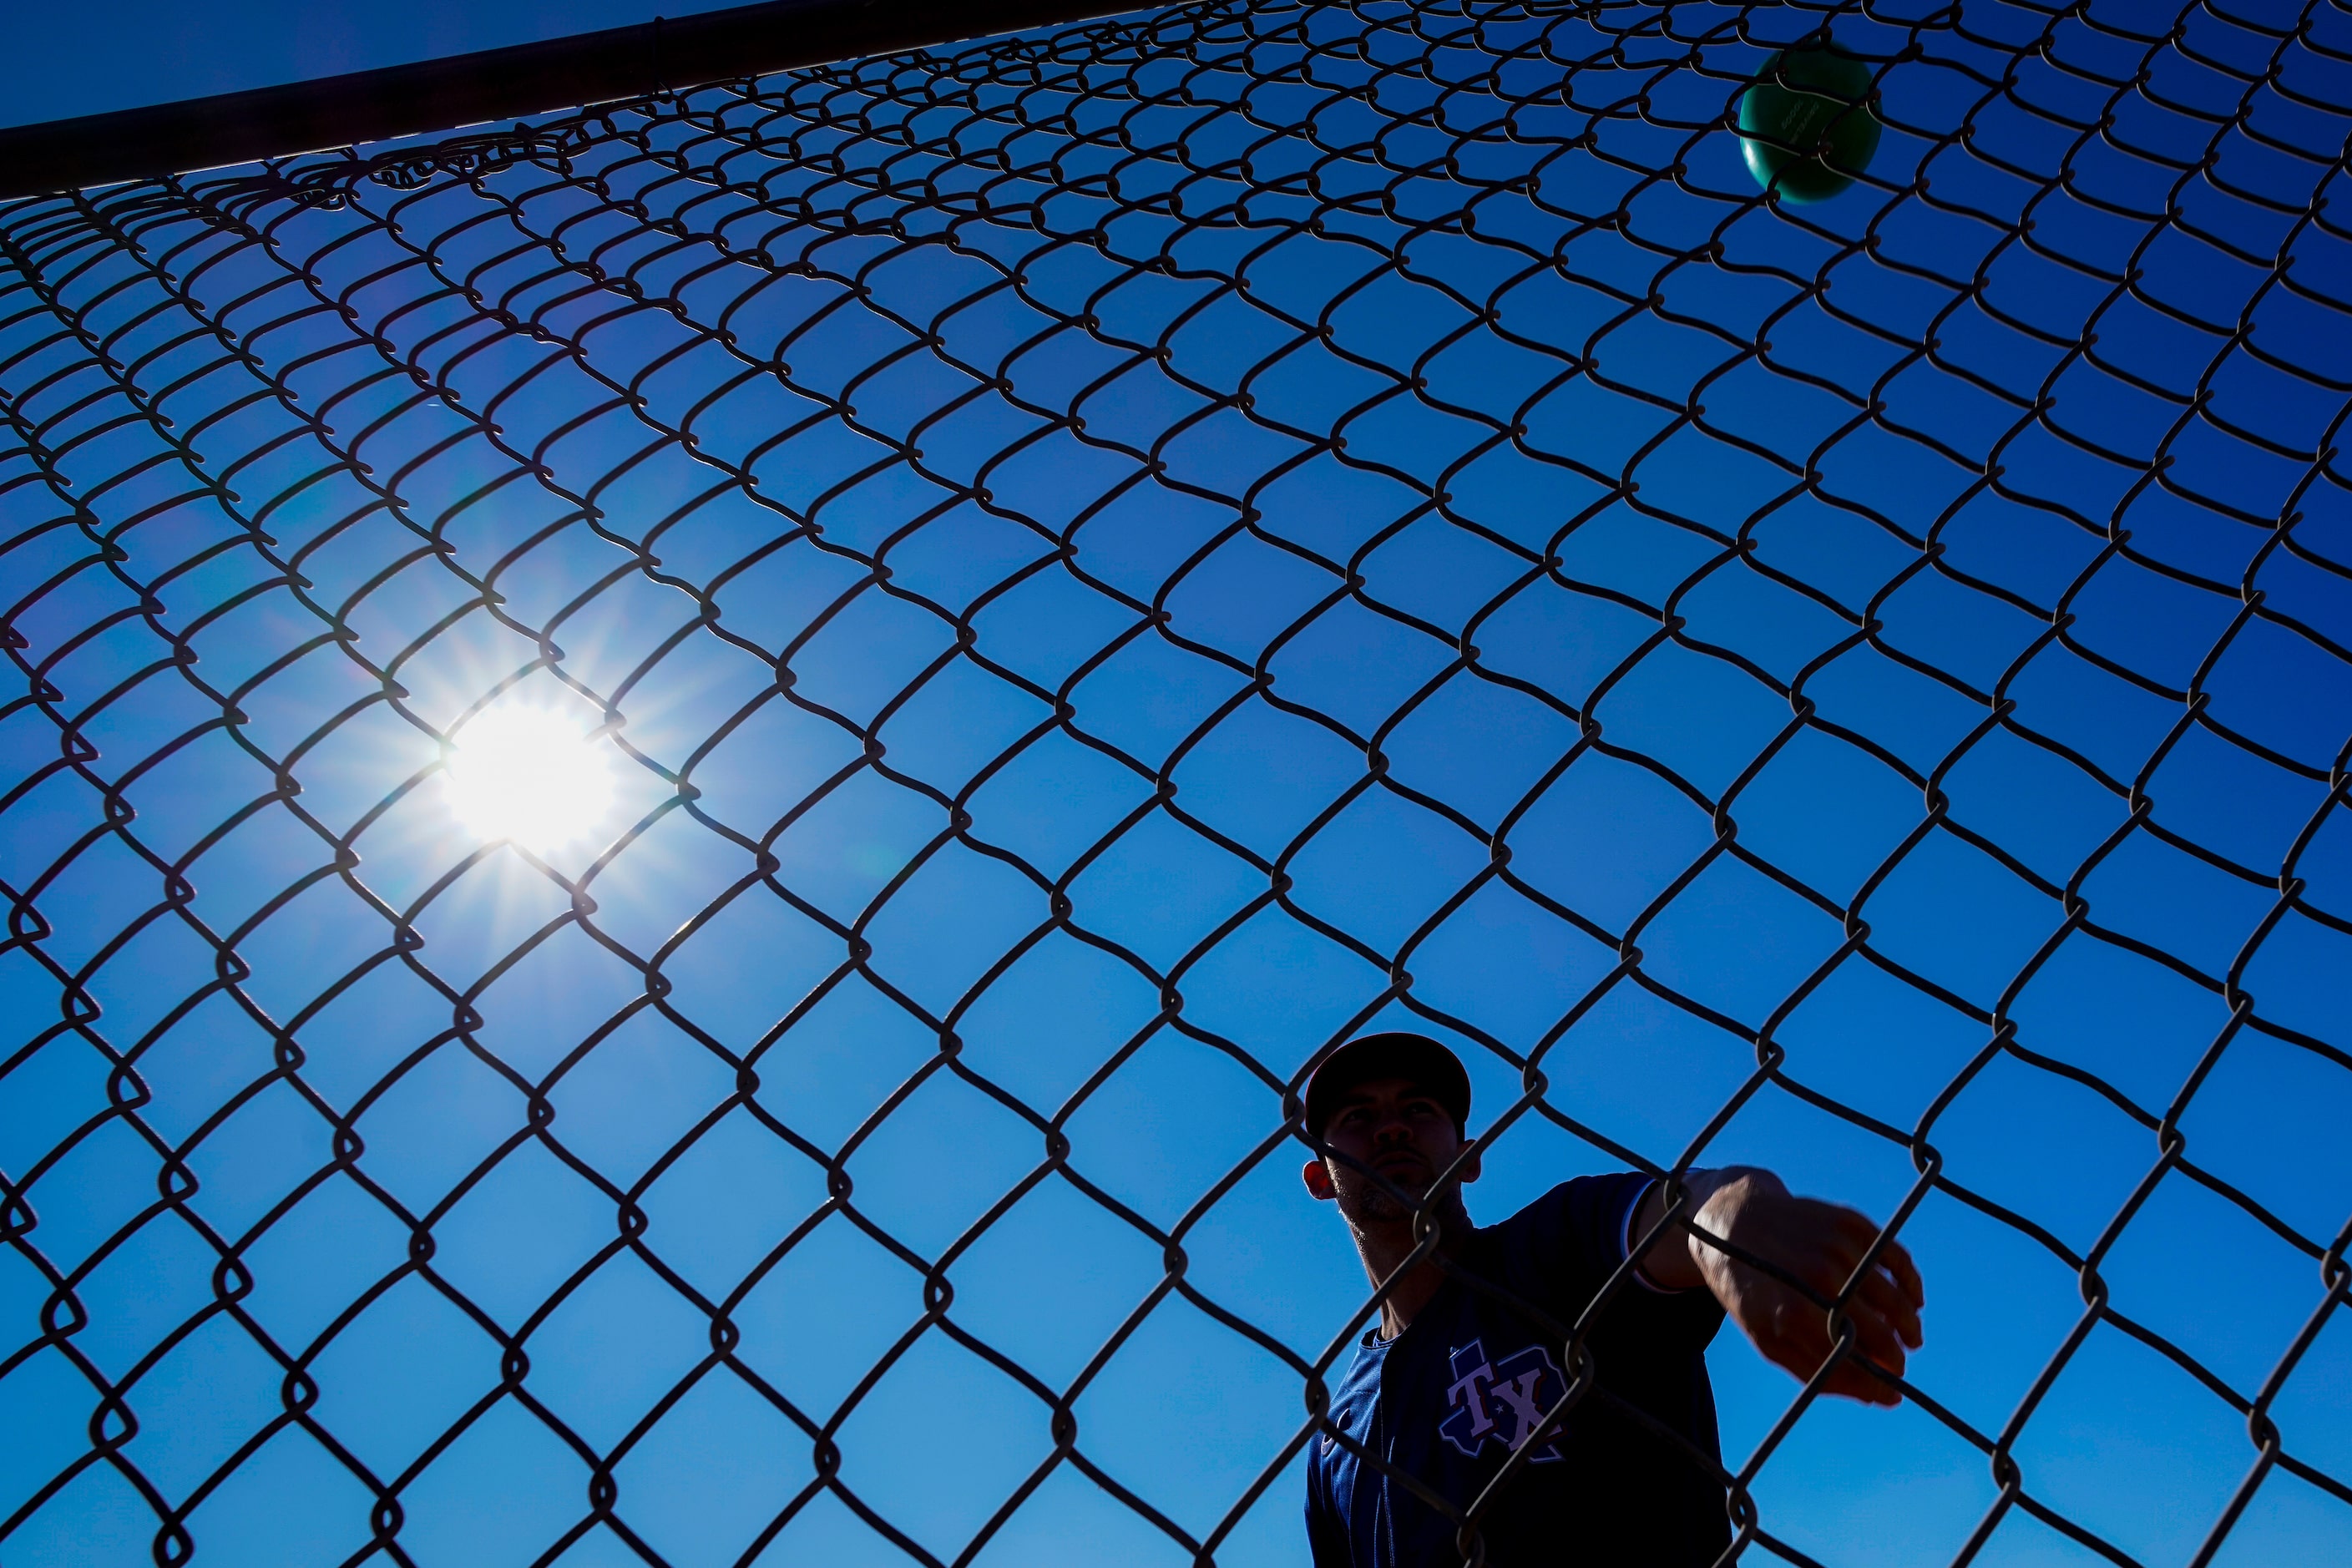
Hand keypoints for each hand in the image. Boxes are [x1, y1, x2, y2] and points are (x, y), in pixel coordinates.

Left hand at [1635, 1168, 1923, 1405]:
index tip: (1893, 1389)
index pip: (1854, 1359)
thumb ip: (1821, 1372)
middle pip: (1880, 1329)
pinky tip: (1912, 1298)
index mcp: (1792, 1313)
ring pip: (1892, 1295)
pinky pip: (1893, 1255)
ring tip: (1911, 1335)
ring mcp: (1834, 1246)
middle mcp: (1816, 1277)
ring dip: (1909, 1322)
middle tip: (1899, 1364)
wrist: (1732, 1223)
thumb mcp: (1769, 1340)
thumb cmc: (1753, 1292)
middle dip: (1897, 1355)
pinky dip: (1910, 1280)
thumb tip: (1882, 1397)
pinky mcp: (1847, 1221)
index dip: (1880, 1380)